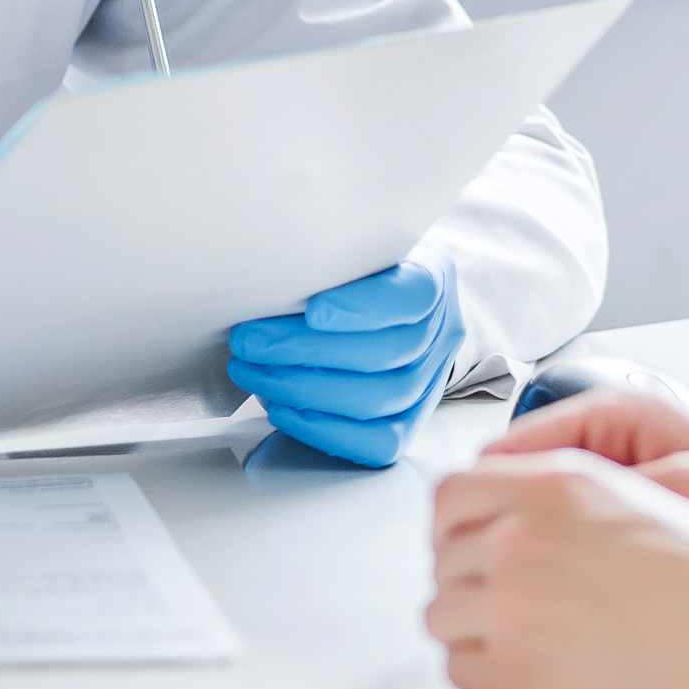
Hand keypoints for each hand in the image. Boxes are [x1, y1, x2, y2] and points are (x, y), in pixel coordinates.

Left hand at [227, 251, 464, 466]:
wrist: (379, 310)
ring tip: (252, 372)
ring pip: (378, 399)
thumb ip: (328, 252)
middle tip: (248, 343)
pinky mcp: (409, 423)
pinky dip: (324, 429)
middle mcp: (441, 331)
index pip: (412, 295)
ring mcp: (430, 383)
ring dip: (303, 389)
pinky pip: (379, 442)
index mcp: (433, 275)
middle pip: (385, 353)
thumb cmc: (353, 273)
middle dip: (306, 351)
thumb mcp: (350, 246)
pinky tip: (279, 408)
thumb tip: (265, 272)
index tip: (312, 311)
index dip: (363, 308)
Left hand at [426, 449, 688, 688]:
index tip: (466, 540)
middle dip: (467, 577)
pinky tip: (528, 671)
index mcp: (554, 484)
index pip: (452, 492)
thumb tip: (523, 515)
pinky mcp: (517, 675)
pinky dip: (484, 673)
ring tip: (522, 638)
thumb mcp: (643, 491)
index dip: (456, 523)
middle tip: (503, 598)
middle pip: (442, 558)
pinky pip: (462, 672)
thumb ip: (568, 497)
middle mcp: (521, 537)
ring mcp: (512, 606)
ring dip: (472, 626)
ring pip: (442, 615)